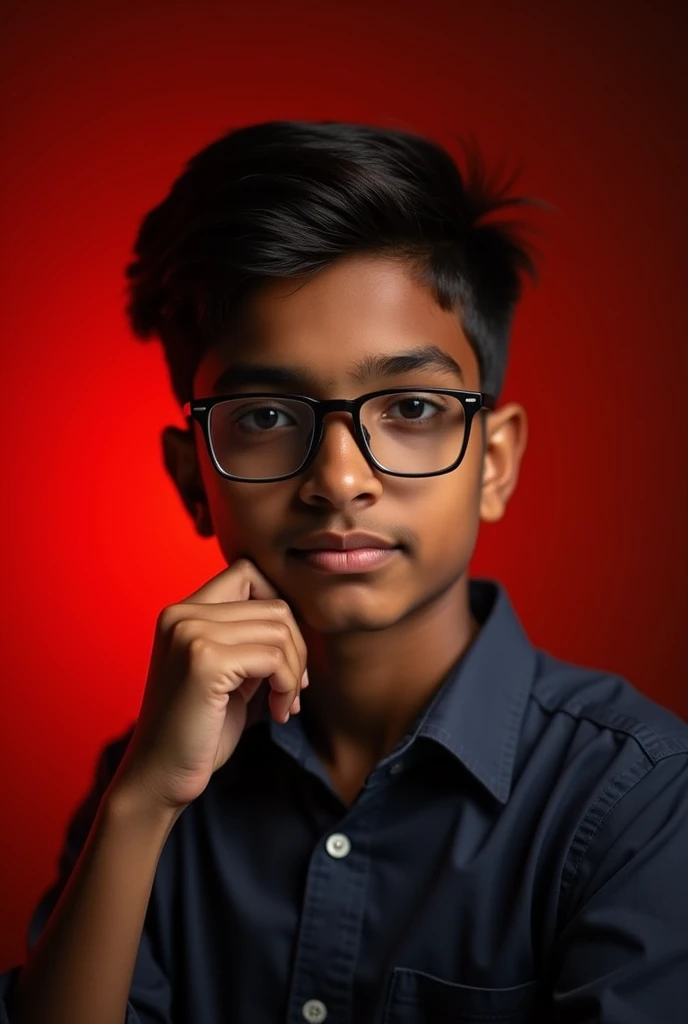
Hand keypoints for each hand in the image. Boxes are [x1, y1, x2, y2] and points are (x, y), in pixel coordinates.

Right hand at [112, 558, 307, 811]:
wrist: (159, 779)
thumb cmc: (199, 730)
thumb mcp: (228, 671)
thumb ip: (251, 638)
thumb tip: (301, 620)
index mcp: (182, 612)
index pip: (250, 573)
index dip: (278, 608)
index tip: (282, 654)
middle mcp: (181, 613)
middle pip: (274, 604)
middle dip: (297, 649)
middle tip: (292, 690)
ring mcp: (190, 633)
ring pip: (280, 629)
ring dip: (295, 672)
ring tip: (283, 703)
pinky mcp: (204, 661)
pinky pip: (274, 658)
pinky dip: (288, 687)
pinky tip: (277, 712)